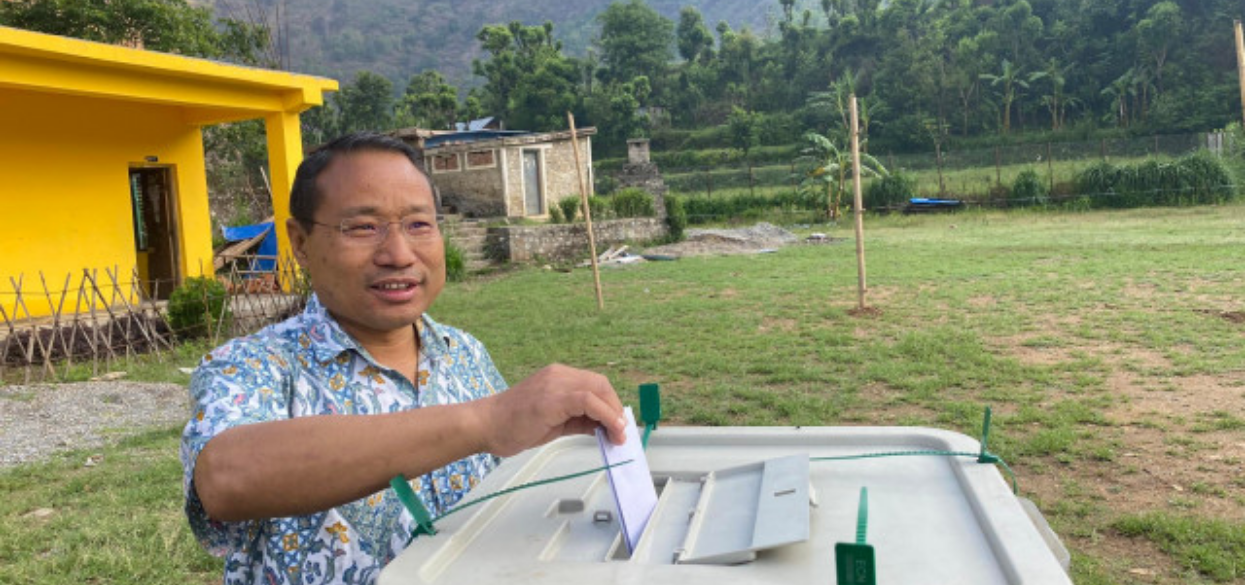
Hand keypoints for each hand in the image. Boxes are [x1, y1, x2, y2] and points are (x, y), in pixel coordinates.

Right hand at [475, 364, 625, 456]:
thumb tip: (602, 427)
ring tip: (618, 435)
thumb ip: (577, 420)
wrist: (484, 425)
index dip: (610, 404)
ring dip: (614, 414)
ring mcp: (555, 384)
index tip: (617, 425)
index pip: (594, 384)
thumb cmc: (512, 425)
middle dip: (615, 408)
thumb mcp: (552, 422)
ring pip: (597, 389)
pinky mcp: (553, 398)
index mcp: (557, 376)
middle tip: (620, 431)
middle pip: (600, 384)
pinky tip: (610, 430)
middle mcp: (558, 375)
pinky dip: (605, 415)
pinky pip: (588, 401)